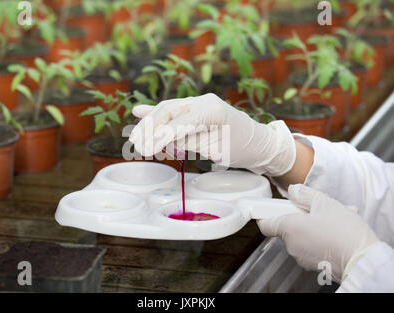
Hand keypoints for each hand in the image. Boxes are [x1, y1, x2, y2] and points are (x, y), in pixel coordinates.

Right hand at [129, 93, 295, 175]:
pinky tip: (139, 112)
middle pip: (168, 111)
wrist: (258, 142)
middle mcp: (203, 101)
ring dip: (149, 123)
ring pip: (167, 110)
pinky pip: (173, 111)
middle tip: (136, 145)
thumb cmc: (242, 148)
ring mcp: (199, 103)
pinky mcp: (196, 109)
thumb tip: (164, 141)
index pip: (178, 122)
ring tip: (135, 137)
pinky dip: (156, 113)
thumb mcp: (217, 150)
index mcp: (211, 109)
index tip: (146, 149)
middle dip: (149, 128)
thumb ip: (190, 141)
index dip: (160, 136)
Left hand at [258, 184, 379, 282]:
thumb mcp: (325, 203)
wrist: (363, 261)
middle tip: (318, 210)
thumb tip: (293, 191)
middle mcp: (291, 246)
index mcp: (289, 228)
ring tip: (337, 220)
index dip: (267, 215)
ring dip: (315, 227)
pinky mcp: (315, 266)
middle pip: (287, 228)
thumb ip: (305, 194)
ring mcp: (302, 258)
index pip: (265, 224)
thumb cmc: (344, 232)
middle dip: (301, 217)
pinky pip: (314, 247)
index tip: (274, 209)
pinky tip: (340, 232)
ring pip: (303, 237)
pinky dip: (322, 239)